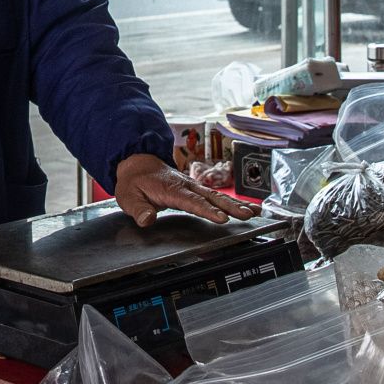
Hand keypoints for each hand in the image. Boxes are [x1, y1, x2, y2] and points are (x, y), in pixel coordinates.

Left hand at [113, 152, 257, 228]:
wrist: (137, 163)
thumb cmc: (134, 182)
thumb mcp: (128, 197)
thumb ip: (139, 209)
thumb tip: (147, 220)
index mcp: (171, 189)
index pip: (192, 201)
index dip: (207, 210)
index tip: (222, 218)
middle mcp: (186, 185)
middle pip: (211, 197)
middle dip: (231, 206)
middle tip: (247, 215)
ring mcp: (193, 186)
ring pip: (218, 195)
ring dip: (237, 204)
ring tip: (255, 212)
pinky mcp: (197, 189)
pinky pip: (217, 196)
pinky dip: (234, 202)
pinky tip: (248, 208)